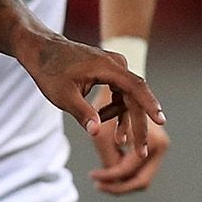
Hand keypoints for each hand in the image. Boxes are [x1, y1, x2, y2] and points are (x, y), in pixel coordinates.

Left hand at [17, 34, 165, 158]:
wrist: (40, 49)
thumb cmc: (50, 71)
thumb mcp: (63, 95)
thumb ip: (82, 113)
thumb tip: (97, 133)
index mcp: (108, 67)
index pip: (136, 88)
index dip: (149, 106)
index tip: (161, 121)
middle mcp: (117, 64)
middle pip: (134, 96)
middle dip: (137, 124)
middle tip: (139, 151)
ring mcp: (114, 67)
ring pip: (127, 97)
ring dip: (123, 118)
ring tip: (119, 141)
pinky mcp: (109, 72)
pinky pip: (119, 93)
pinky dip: (113, 108)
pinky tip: (101, 119)